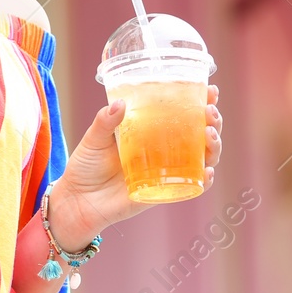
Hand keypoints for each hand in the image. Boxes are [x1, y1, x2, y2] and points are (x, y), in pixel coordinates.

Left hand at [47, 85, 223, 249]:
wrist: (77, 201)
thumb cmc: (85, 166)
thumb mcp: (94, 138)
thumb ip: (105, 121)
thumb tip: (120, 103)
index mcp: (151, 131)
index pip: (182, 113)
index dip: (201, 102)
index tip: (211, 91)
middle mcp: (164, 150)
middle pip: (200, 134)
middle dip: (213, 122)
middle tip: (210, 112)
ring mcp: (167, 171)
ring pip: (202, 158)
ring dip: (214, 147)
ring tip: (209, 135)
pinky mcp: (164, 192)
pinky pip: (192, 187)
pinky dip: (205, 180)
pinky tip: (208, 172)